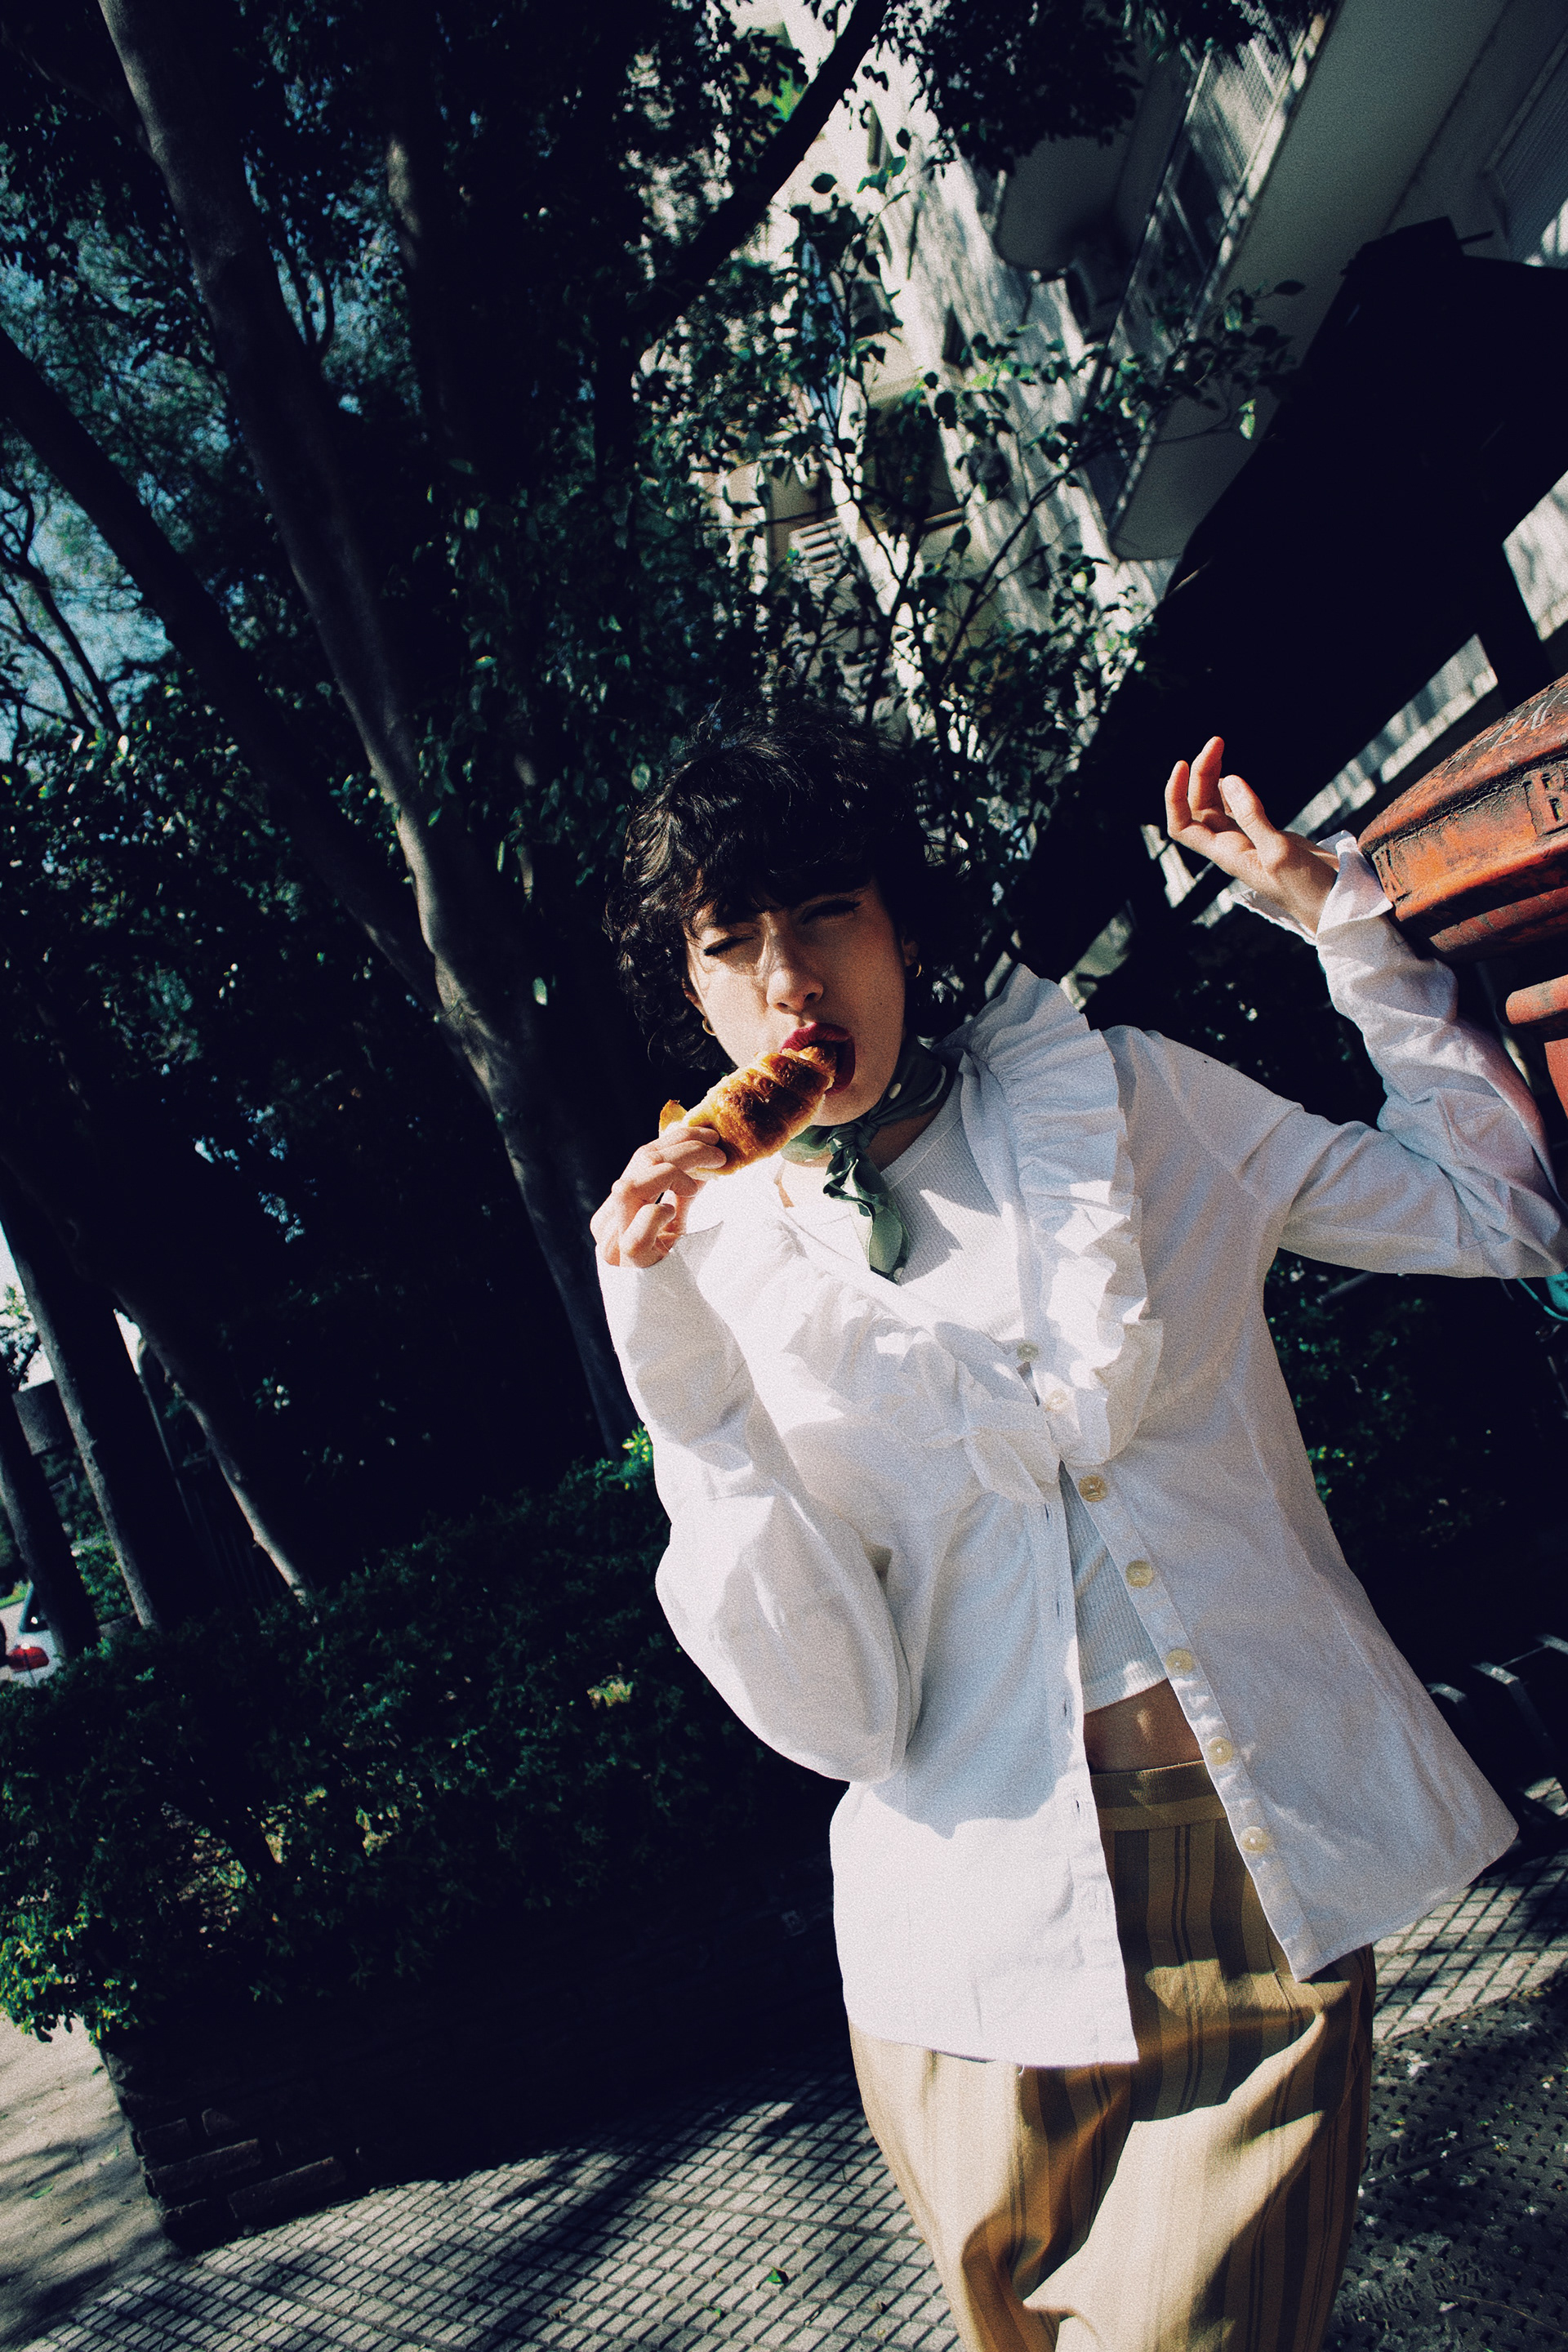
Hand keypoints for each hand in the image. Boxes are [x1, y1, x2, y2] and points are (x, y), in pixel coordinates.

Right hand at [591, 1125, 725, 1268]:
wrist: (673, 1326)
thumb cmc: (675, 1274)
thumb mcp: (676, 1226)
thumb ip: (680, 1194)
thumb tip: (703, 1158)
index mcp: (616, 1211)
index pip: (641, 1159)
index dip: (675, 1140)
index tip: (710, 1137)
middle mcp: (609, 1224)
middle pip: (639, 1165)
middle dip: (683, 1147)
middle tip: (718, 1149)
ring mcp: (615, 1244)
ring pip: (632, 1187)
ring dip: (677, 1169)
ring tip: (712, 1172)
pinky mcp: (631, 1264)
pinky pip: (639, 1228)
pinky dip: (660, 1212)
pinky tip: (678, 1211)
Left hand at [1165, 736, 1339, 934]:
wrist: (1337, 906)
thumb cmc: (1308, 888)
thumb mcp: (1280, 851)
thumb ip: (1252, 816)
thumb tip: (1227, 779)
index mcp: (1227, 854)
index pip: (1183, 826)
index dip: (1174, 796)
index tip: (1183, 764)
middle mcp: (1232, 847)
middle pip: (1199, 807)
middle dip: (1200, 774)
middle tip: (1217, 741)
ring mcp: (1249, 841)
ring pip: (1217, 806)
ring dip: (1213, 777)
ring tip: (1219, 746)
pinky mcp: (1267, 837)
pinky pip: (1239, 810)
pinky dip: (1232, 791)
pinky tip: (1231, 776)